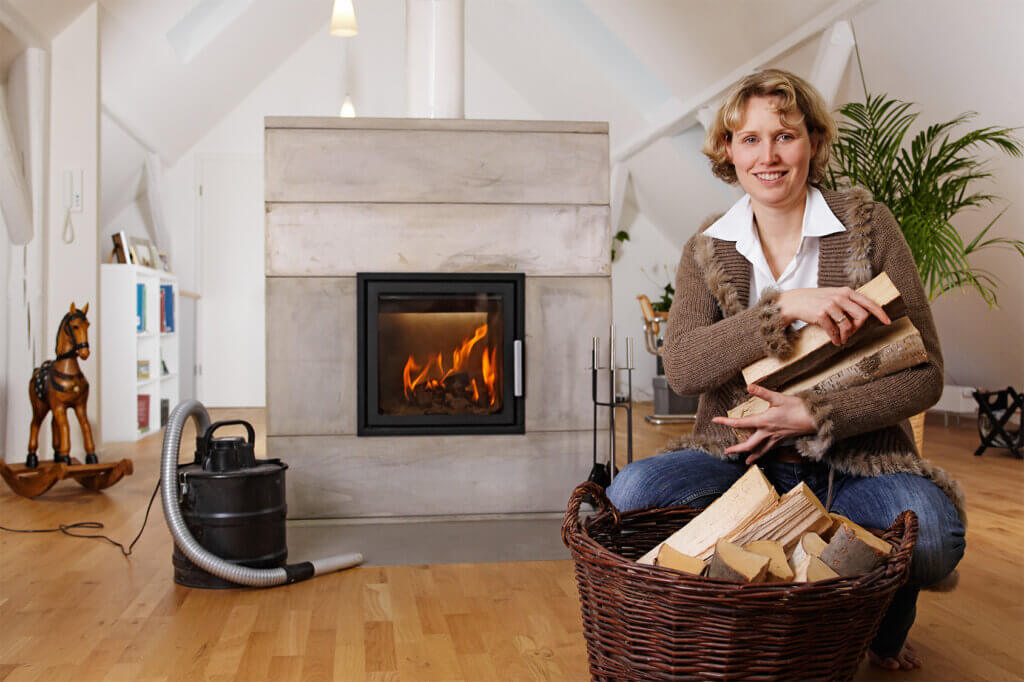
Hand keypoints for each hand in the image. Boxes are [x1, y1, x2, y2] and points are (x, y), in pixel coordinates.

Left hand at [712, 385, 816, 464]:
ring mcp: (776, 438)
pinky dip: (764, 453)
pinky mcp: (783, 440)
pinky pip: (770, 449)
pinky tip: (763, 455)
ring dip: (751, 456)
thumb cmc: (798, 408)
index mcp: (764, 422)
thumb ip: (762, 392)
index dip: (726, 422)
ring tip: (745, 462)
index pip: (740, 423)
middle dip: (737, 449)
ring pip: (760, 450)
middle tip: (727, 451)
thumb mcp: (778, 397)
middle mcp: (767, 432)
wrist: (814, 420)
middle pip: (748, 445)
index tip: (715, 420)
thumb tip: (749, 386)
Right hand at [776, 287, 890, 345]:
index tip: (888, 321)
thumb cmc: (815, 300)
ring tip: (842, 339)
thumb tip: (864, 317)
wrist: (794, 302)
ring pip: (848, 325)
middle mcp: (840, 297)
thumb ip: (848, 302)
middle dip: (858, 328)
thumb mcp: (834, 296)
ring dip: (847, 336)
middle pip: (862, 316)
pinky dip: (836, 339)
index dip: (880, 313)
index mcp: (846, 291)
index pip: (869, 303)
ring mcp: (830, 305)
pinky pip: (834, 331)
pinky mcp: (821, 314)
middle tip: (851, 333)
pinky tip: (835, 341)